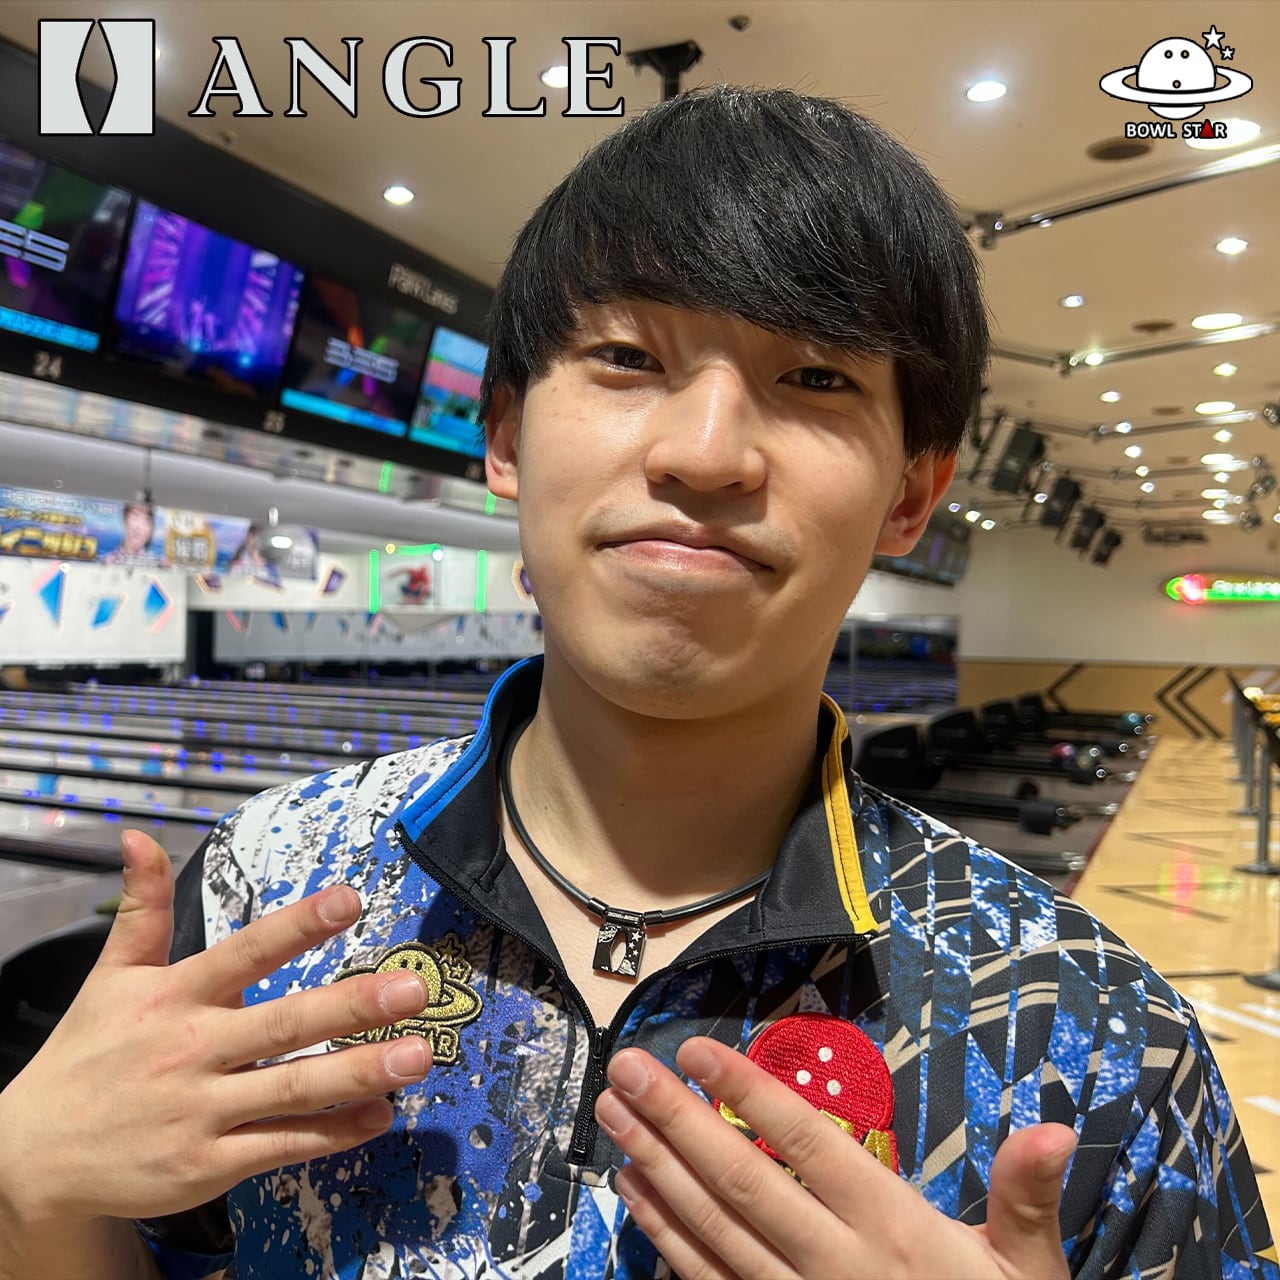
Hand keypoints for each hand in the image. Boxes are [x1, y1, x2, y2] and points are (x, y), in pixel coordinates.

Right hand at [0, 829, 433, 1225]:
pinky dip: (331, 1133)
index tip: (350, 899)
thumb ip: (140, 908)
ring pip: (292, 1089)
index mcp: (175, 996)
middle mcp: (191, 1049)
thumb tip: (137, 836)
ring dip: (359, 1073)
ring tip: (417, 1055)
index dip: (297, 926)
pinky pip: (280, 1145)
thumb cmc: (90, 1054)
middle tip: (412, 990)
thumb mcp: (110, 976)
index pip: (245, 953)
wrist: (32, 1157)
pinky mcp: (205, 1166)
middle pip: (283, 1024)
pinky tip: (378, 1116)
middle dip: (352, 1006)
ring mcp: (200, 1112)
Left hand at [594, 1038, 1075, 1279]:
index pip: (808, 1146)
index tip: (696, 1051)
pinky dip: (666, 1236)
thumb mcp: (1029, 1270)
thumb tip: (1052, 1127)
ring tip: (614, 1117)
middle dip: (677, 1122)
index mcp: (894, 1230)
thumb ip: (1026, 1196)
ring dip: (658, 1169)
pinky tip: (635, 1194)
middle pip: (743, 1182)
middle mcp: (835, 1264)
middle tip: (624, 1070)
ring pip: (714, 1230)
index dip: (750, 1094)